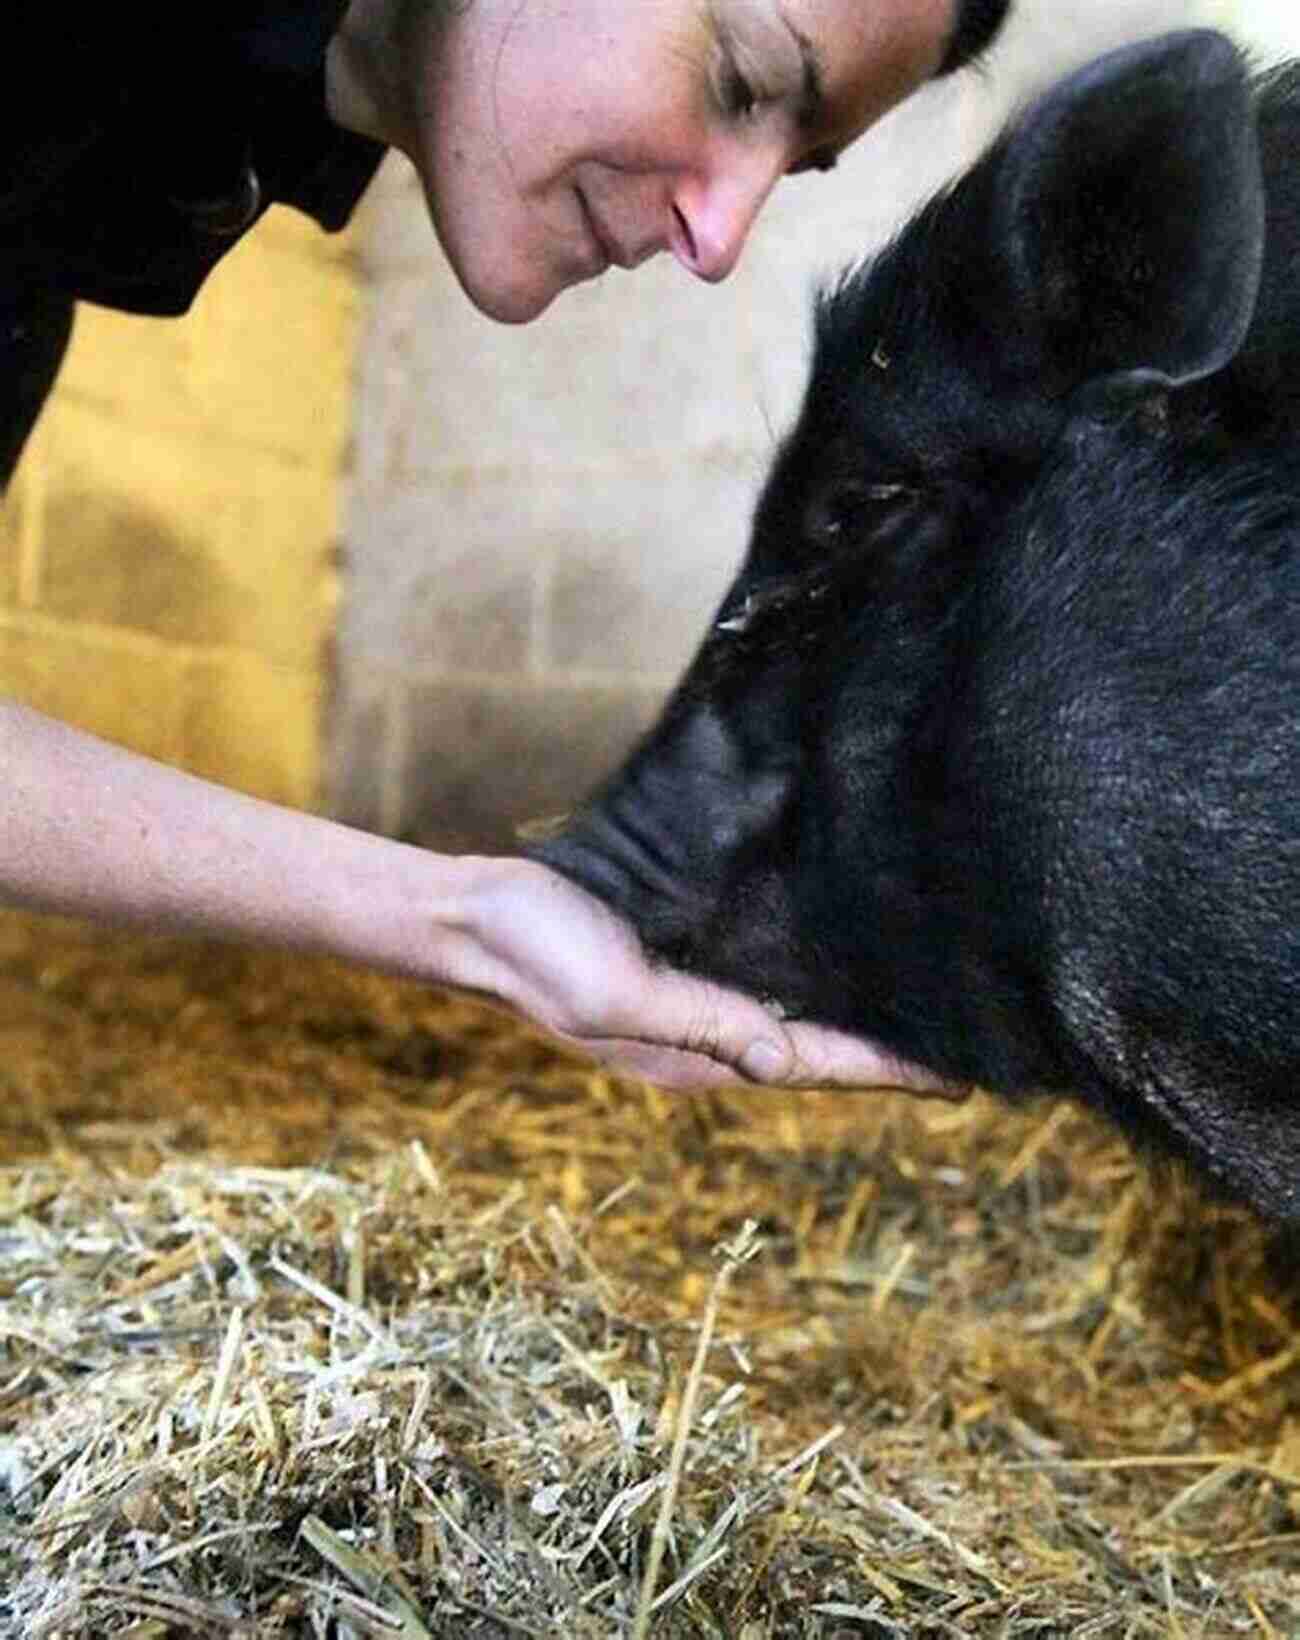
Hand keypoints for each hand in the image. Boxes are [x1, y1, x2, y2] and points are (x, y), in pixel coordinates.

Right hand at [440, 857, 964, 1093]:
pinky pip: (759, 980)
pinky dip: (808, 978)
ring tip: (922, 1006)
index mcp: (694, 1053)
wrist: (475, 913)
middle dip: (885, 1051)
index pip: (812, 1065)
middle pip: (814, 1050)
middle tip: (970, 1042)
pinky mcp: (678, 965)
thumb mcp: (614, 994)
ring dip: (853, 1017)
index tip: (964, 1080)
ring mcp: (691, 1002)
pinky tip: (837, 957)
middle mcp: (705, 1035)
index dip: (887, 1072)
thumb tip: (784, 1060)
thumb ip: (699, 1023)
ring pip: (792, 1016)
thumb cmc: (536, 952)